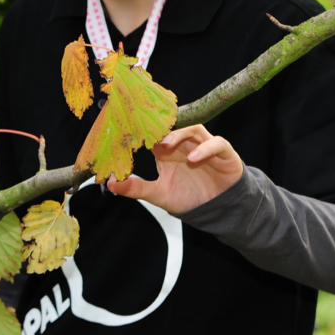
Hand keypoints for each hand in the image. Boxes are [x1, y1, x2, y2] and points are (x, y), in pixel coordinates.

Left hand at [106, 124, 243, 214]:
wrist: (215, 210)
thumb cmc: (187, 197)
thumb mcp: (158, 194)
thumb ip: (136, 188)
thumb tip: (110, 183)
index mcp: (167, 150)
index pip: (154, 132)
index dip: (142, 129)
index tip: (127, 131)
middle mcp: (185, 144)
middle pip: (174, 125)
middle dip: (159, 126)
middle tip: (145, 132)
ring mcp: (204, 146)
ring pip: (193, 129)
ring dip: (179, 134)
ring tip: (166, 145)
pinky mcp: (223, 153)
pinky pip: (217, 143)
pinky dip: (205, 148)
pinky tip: (193, 158)